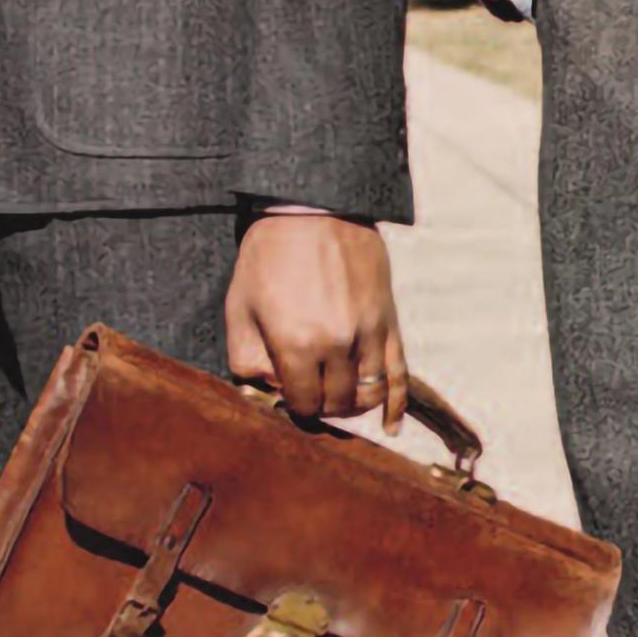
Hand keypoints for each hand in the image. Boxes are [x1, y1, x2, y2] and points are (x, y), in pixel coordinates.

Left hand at [225, 216, 408, 427]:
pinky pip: (398, 374)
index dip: (296, 408)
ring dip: (352, 404)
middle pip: (337, 403)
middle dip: (323, 406)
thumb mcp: (239, 307)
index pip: (304, 404)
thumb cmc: (268, 257)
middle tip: (312, 394)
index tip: (290, 399)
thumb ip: (245, 358)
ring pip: (368, 393)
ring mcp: (367, 333)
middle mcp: (335, 344)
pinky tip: (391, 426)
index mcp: (295, 343)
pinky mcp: (388, 321)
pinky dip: (396, 405)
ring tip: (340, 399)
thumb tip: (267, 389)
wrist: (313, 210)